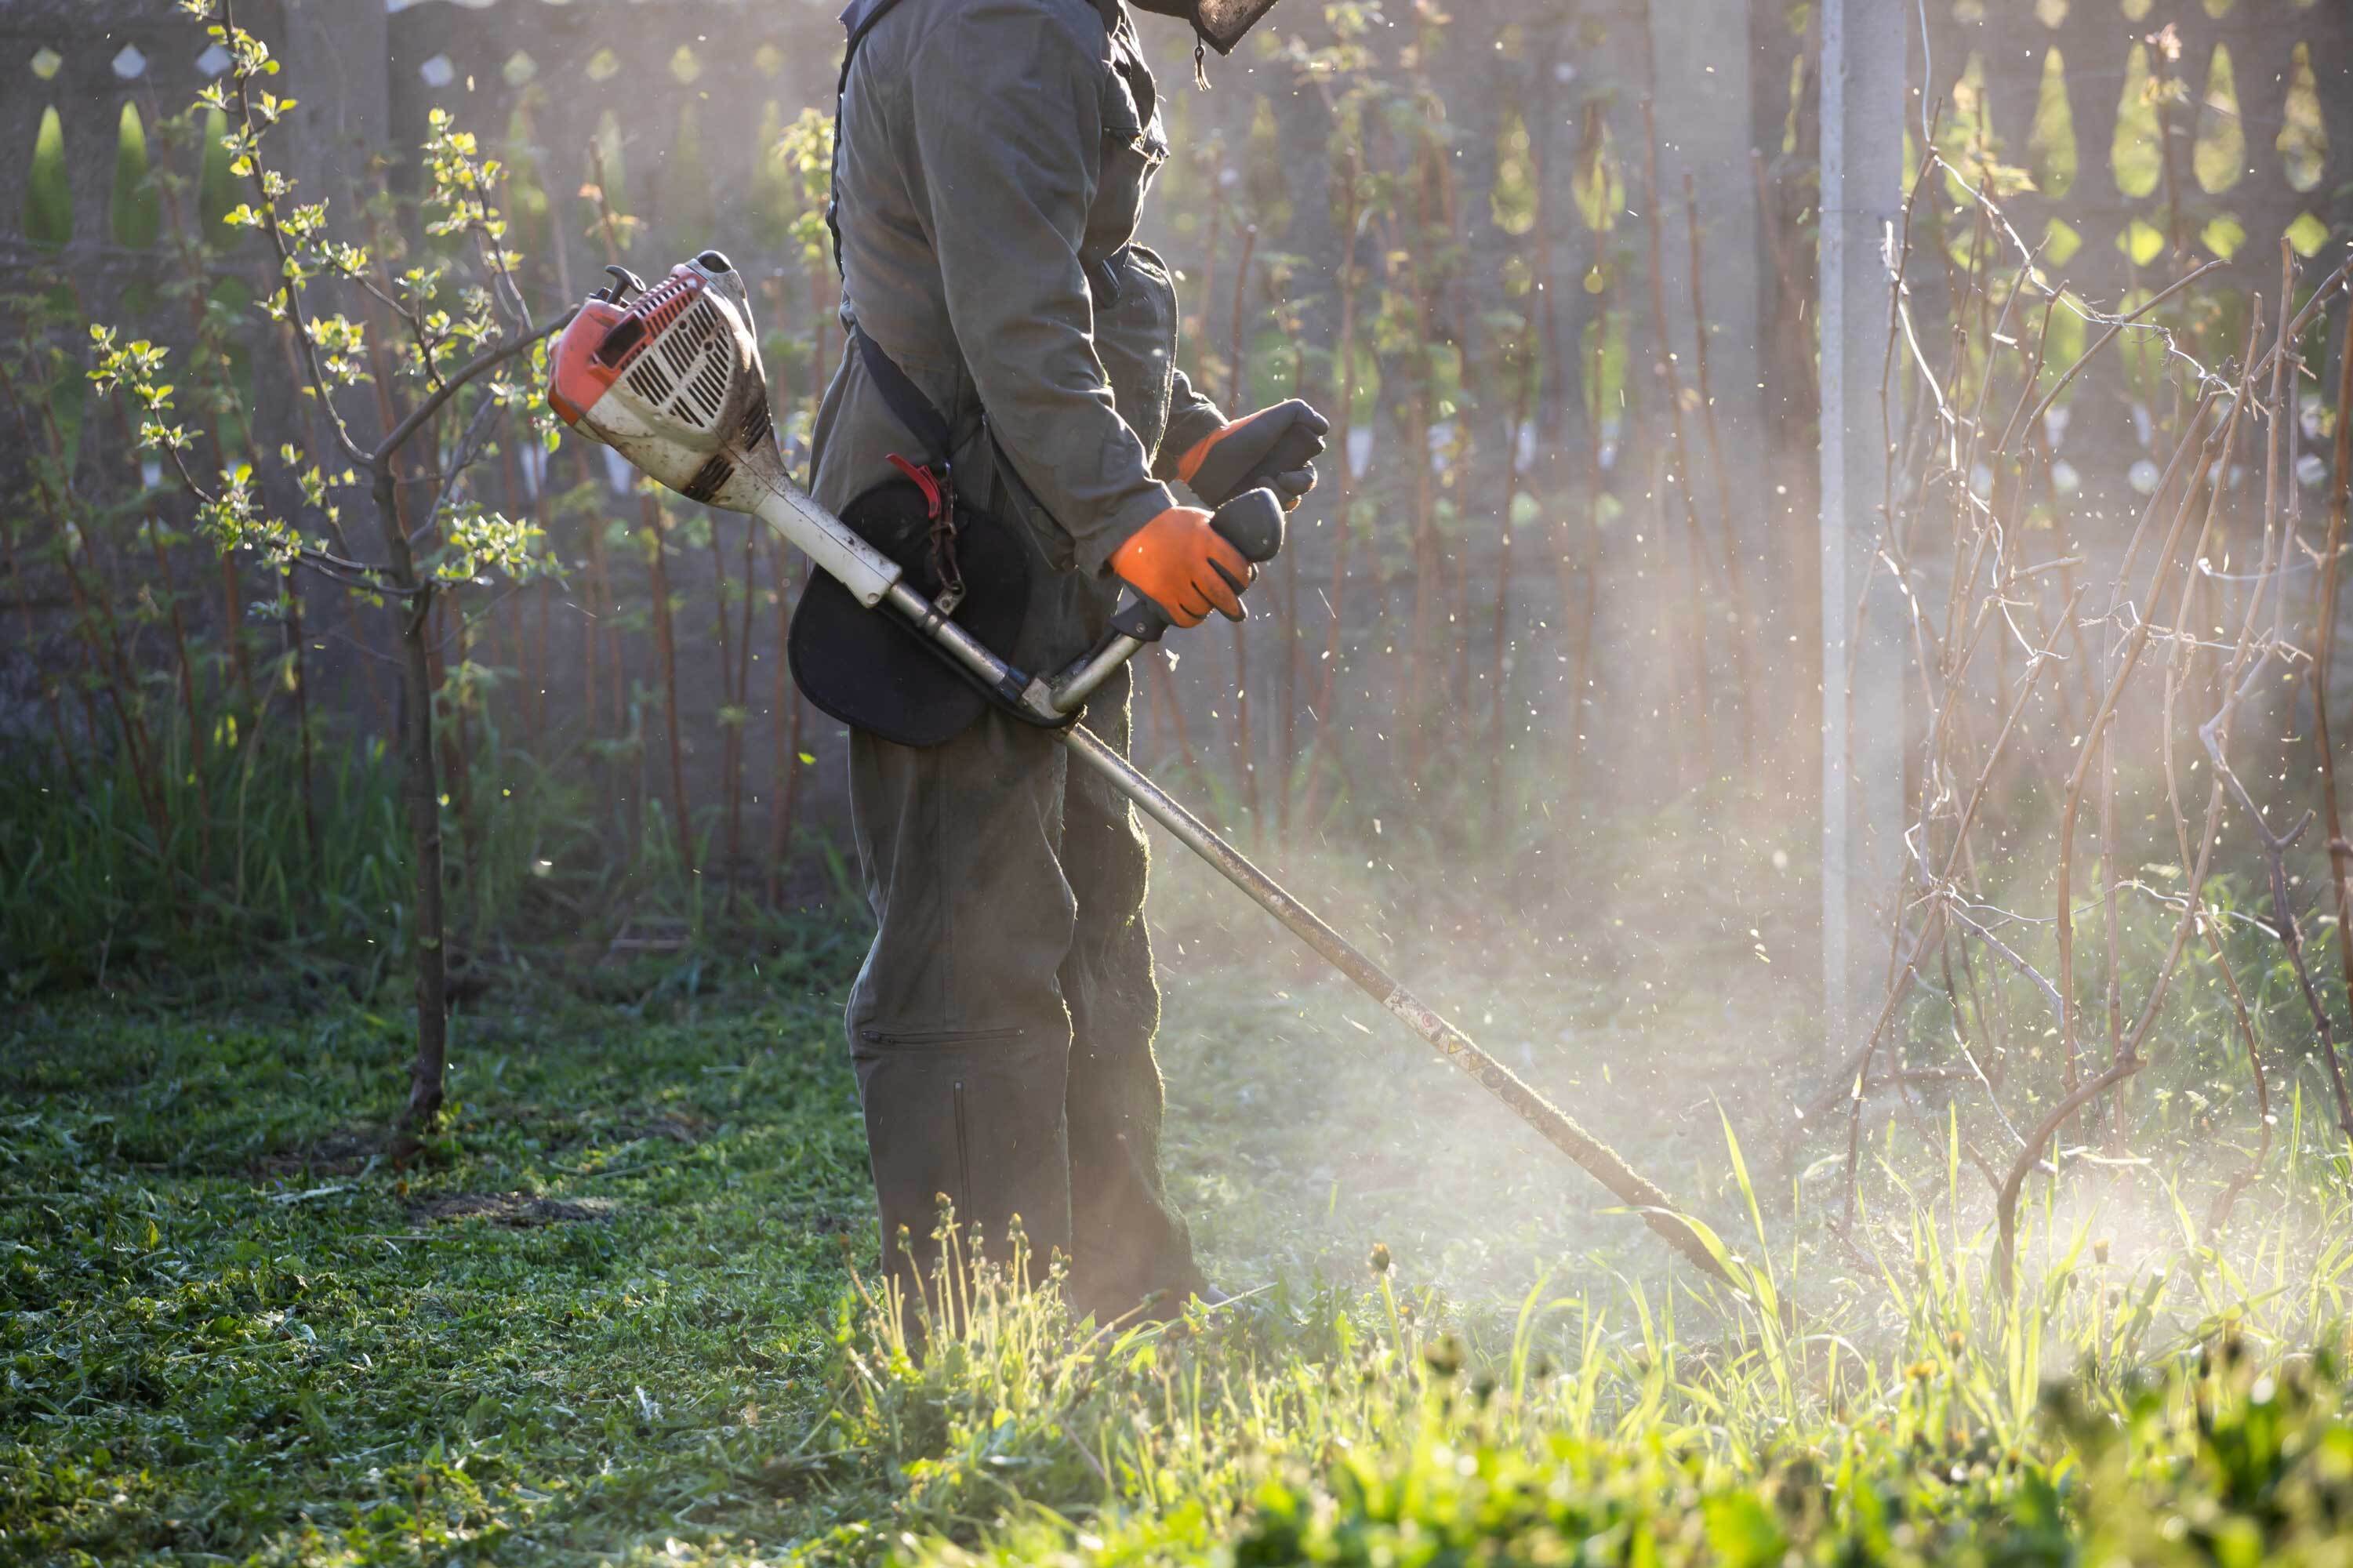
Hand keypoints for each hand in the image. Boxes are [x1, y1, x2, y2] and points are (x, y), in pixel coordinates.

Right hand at [1110, 506, 1254, 627]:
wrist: (1129, 528)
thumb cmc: (1168, 524)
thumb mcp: (1197, 519)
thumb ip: (1217, 535)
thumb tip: (1241, 555)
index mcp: (1205, 540)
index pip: (1236, 567)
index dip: (1244, 578)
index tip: (1243, 582)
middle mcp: (1191, 562)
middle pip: (1222, 594)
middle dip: (1233, 606)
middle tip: (1236, 610)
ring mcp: (1174, 581)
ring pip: (1203, 608)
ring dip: (1208, 609)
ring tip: (1207, 604)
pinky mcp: (1159, 595)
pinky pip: (1183, 618)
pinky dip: (1192, 619)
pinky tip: (1193, 612)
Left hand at [1177, 399, 1331, 509]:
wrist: (1209, 454)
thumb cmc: (1242, 434)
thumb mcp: (1274, 415)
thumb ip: (1301, 412)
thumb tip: (1324, 429)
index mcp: (1287, 456)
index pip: (1309, 471)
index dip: (1306, 471)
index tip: (1295, 464)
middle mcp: (1279, 474)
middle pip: (1303, 489)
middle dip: (1299, 486)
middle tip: (1282, 478)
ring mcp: (1265, 491)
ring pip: (1289, 504)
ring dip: (1280, 495)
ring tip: (1259, 481)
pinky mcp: (1252, 506)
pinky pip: (1269, 517)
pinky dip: (1267, 507)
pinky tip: (1252, 493)